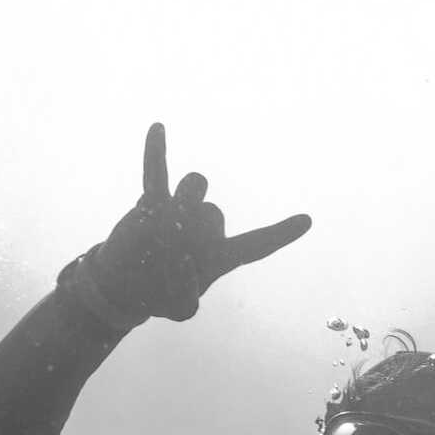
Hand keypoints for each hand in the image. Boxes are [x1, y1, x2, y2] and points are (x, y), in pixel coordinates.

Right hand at [91, 123, 311, 322]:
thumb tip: (181, 258)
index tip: (306, 220)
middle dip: (191, 235)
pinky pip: (156, 172)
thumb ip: (186, 297)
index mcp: (220, 255)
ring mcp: (180, 211)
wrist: (128, 285)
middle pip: (213, 214)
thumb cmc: (160, 295)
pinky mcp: (153, 202)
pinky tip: (159, 127)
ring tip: (164, 232)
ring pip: (196, 187)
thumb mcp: (179, 307)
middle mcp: (205, 228)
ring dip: (182, 204)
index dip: (281, 234)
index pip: (258, 244)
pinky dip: (156, 151)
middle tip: (169, 262)